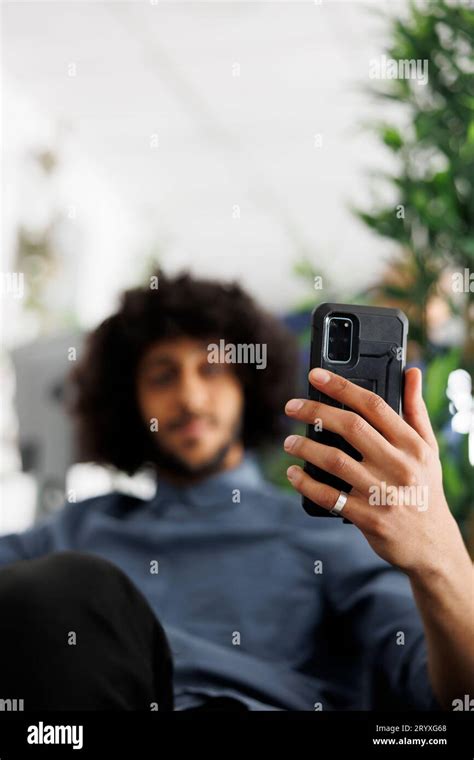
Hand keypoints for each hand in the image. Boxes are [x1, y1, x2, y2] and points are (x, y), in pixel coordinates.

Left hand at [283, 367, 466, 576]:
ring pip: (335, 460)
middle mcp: (399, 466)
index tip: (316, 375)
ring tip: (289, 441)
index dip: (342, 386)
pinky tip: (294, 473)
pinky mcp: (368, 518)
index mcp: (412, 445)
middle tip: (291, 406)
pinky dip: (306, 483)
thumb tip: (410, 371)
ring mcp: (382, 493)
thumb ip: (415, 410)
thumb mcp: (427, 450)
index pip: (374, 405)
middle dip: (315, 411)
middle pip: (351, 427)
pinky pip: (329, 496)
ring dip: (306, 447)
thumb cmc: (425, 489)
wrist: (432, 545)